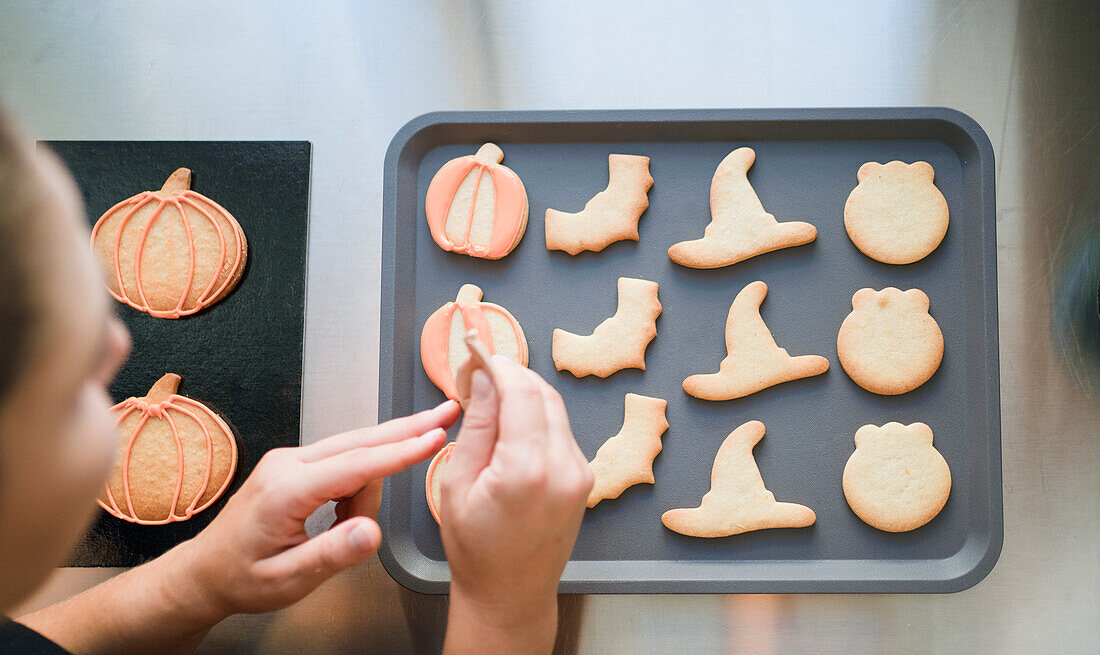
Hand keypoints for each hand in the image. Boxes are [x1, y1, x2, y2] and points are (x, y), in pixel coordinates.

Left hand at [171, 400, 459, 619]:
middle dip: (406, 430)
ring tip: (348, 532)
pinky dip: (357, 487)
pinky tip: (344, 518)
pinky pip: (343, 465)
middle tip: (446, 414)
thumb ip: (332, 555)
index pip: (356, 466)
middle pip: (360, 441)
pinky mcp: (297, 465)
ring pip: (355, 455)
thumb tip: (372, 533)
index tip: (434, 437)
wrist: (206, 572)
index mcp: (286, 489)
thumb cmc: (242, 578)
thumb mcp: (287, 579)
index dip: (400, 451)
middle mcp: (289, 463)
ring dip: (369, 489)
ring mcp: (292, 460)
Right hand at [439, 358, 592, 652]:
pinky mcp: (584, 478)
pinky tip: (512, 424)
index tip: (478, 351)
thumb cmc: (476, 548)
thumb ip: (477, 425)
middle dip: (512, 374)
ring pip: (555, 408)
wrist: (510, 593)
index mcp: (527, 470)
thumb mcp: (458, 482)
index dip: (498, 364)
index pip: (520, 391)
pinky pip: (561, 431)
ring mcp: (580, 473)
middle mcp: (563, 467)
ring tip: (491, 395)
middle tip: (480, 369)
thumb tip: (485, 378)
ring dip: (526, 393)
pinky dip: (537, 417)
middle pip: (543, 393)